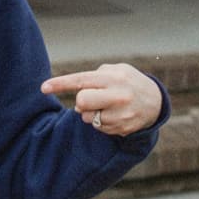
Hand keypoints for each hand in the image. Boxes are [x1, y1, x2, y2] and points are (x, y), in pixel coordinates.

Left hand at [40, 63, 162, 136]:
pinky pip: (97, 128)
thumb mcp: (117, 70)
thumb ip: (96, 75)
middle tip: (89, 100)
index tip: (43, 88)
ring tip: (105, 107)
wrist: (155, 102)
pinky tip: (113, 115)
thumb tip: (79, 90)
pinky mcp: (121, 128)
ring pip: (86, 117)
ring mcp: (120, 114)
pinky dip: (100, 122)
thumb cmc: (128, 82)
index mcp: (113, 78)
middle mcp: (117, 95)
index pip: (81, 80)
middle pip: (81, 101)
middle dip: (80, 101)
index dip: (60, 84)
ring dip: (89, 113)